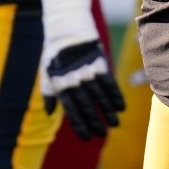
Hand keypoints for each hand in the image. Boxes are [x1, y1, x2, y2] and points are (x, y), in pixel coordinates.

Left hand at [39, 0, 123, 139]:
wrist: (67, 31)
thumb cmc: (55, 56)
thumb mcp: (47, 72)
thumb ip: (48, 92)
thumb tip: (50, 113)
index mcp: (61, 84)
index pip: (71, 109)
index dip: (79, 124)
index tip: (87, 137)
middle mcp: (75, 80)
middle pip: (87, 105)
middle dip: (95, 121)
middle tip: (103, 135)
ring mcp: (88, 72)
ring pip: (100, 96)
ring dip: (108, 111)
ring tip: (114, 124)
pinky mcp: (100, 64)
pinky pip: (109, 83)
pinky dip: (116, 96)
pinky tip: (121, 107)